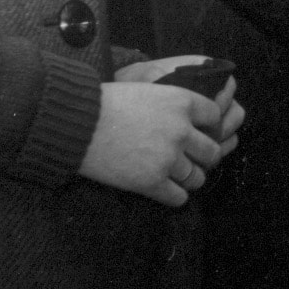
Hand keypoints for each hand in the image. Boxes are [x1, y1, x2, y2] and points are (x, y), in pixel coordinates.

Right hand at [82, 68, 244, 207]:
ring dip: (188, 179)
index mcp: (182, 102)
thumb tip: (186, 119)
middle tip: (188, 160)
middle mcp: (181, 130)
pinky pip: (179, 198)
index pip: (215, 117)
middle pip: (212, 152)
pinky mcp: (152, 182)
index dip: (207, 127)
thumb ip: (171, 105)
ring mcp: (168, 158)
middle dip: (202, 157)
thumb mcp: (146, 91)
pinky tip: (163, 190)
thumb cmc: (103, 102)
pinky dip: (174, 196)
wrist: (74, 123)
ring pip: (197, 178)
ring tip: (173, 176)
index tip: (197, 132)